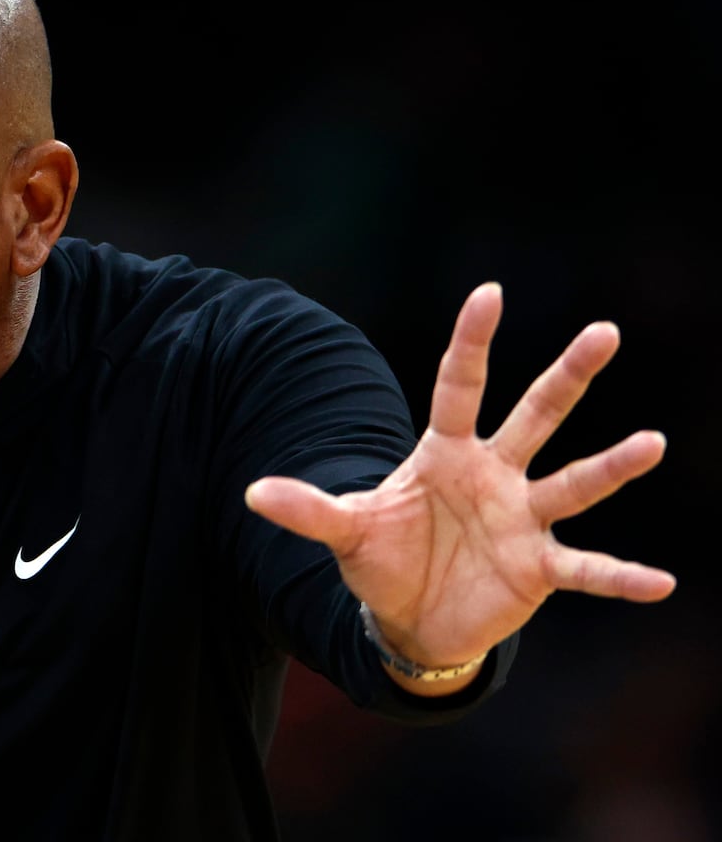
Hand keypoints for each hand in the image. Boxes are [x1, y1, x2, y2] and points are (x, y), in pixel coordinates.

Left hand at [244, 282, 674, 682]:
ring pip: (573, 483)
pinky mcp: (539, 570)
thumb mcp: (344, 530)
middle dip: (567, 374)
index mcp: (444, 453)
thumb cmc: (383, 560)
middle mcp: (493, 475)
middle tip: (603, 330)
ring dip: (611, 466)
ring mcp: (521, 520)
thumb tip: (251, 492)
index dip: (470, 342)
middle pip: (534, 415)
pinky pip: (586, 569)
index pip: (459, 386)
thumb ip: (307, 509)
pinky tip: (660, 583)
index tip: (488, 292)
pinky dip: (620, 577)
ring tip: (650, 442)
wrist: (410, 619)